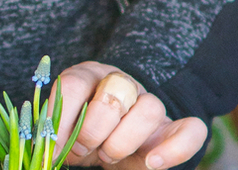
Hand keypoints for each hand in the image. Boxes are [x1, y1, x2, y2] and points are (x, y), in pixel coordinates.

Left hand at [52, 62, 207, 169]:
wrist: (106, 144)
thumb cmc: (80, 134)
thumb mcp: (63, 131)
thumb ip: (55, 133)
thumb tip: (45, 150)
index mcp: (88, 77)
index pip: (74, 84)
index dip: (63, 117)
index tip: (54, 145)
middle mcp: (121, 83)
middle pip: (114, 93)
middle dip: (92, 130)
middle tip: (82, 150)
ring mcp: (149, 104)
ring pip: (149, 109)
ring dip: (122, 141)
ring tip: (107, 156)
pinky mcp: (173, 129)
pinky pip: (192, 131)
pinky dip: (175, 149)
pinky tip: (152, 162)